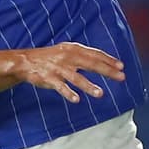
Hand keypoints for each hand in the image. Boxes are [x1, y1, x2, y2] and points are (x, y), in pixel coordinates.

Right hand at [11, 42, 125, 102]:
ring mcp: (59, 69)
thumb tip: (103, 59)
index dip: (109, 60)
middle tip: (121, 77)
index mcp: (74, 49)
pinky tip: (77, 100)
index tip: (121, 66)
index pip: (95, 54)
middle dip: (107, 71)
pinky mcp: (50, 79)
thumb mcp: (67, 49)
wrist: (27, 61)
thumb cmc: (51, 56)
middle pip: (91, 64)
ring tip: (100, 93)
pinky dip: (68, 93)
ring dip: (89, 86)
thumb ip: (83, 54)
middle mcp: (68, 57)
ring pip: (77, 78)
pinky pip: (61, 88)